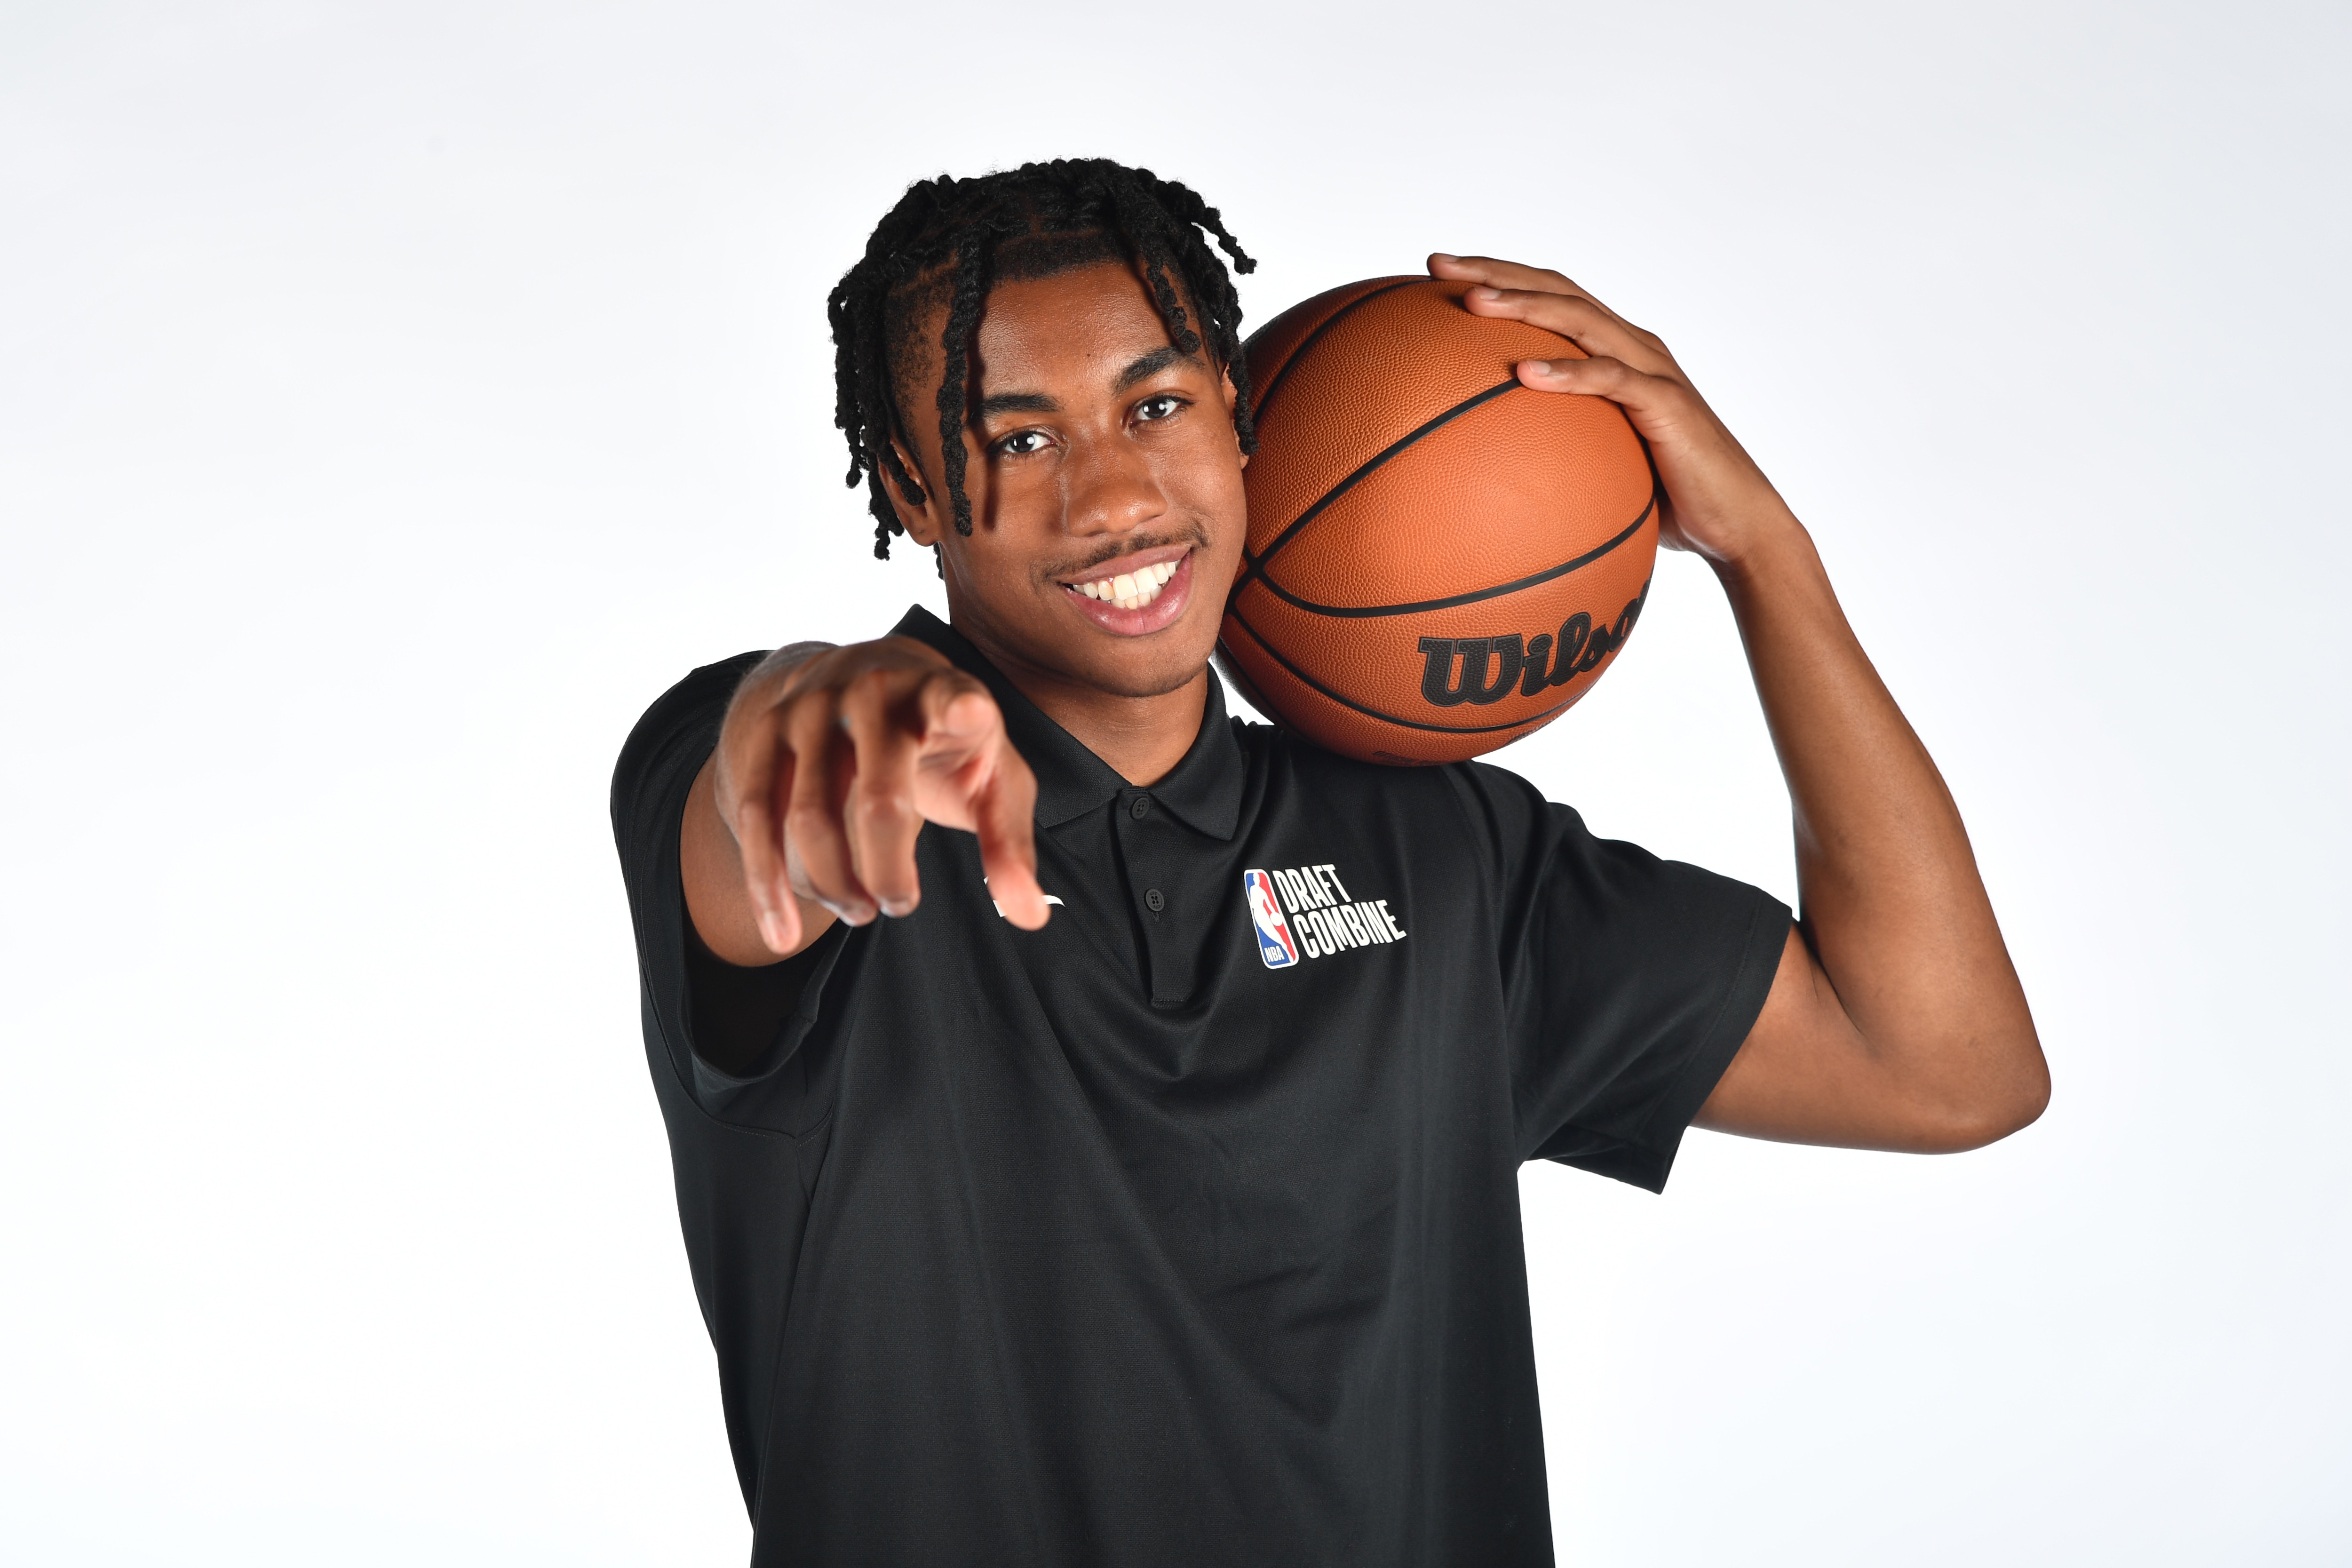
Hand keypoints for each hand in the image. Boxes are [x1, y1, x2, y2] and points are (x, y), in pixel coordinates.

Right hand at [711, 637, 1049, 956]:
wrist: (862, 676)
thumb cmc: (945, 739)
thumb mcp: (990, 777)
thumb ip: (1009, 844)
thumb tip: (1031, 919)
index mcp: (941, 693)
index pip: (953, 697)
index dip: (961, 707)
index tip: (971, 711)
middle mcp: (873, 690)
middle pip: (879, 801)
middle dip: (888, 873)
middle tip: (900, 905)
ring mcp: (810, 708)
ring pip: (809, 817)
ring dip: (833, 883)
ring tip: (860, 911)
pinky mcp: (764, 732)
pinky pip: (755, 816)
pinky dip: (766, 884)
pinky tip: (783, 934)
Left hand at [1429, 252, 1796, 569]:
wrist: (1736, 522)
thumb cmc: (1663, 497)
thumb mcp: (1596, 463)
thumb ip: (1553, 446)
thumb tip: (1484, 468)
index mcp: (1614, 350)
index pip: (1550, 296)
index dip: (1498, 276)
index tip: (1438, 271)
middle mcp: (1633, 346)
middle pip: (1557, 289)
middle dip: (1495, 272)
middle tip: (1437, 263)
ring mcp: (1652, 370)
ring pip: (1581, 320)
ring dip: (1524, 306)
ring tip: (1472, 303)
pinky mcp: (1666, 403)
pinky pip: (1610, 380)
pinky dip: (1567, 373)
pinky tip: (1523, 373)